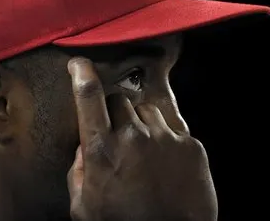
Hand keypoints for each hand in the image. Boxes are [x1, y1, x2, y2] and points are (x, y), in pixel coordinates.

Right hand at [67, 57, 217, 220]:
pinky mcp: (191, 146)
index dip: (82, 74)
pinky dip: (166, 140)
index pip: (89, 97)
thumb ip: (77, 171)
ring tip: (144, 154)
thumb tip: (84, 147)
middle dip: (115, 114)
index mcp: (101, 150)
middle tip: (119, 138)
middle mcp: (133, 136)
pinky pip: (173, 127)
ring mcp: (165, 138)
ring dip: (142, 124)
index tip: (78, 64)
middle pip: (119, 99)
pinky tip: (165, 165)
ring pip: (147, 110)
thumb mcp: (84, 205)